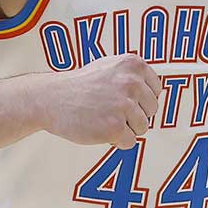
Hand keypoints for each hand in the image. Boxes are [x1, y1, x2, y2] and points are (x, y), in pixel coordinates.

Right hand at [39, 53, 160, 148]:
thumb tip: (152, 90)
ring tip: (104, 118)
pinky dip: (117, 141)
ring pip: (142, 127)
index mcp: (133, 65)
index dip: (142, 99)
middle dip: (135, 115)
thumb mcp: (109, 67)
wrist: (52, 98)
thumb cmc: (78, 85)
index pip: (156, 89)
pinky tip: (101, 129)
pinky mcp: (116, 127)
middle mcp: (132, 82)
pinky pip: (130, 142)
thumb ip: (132, 76)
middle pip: (152, 110)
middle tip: (111, 111)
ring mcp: (124, 105)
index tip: (128, 101)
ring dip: (126, 128)